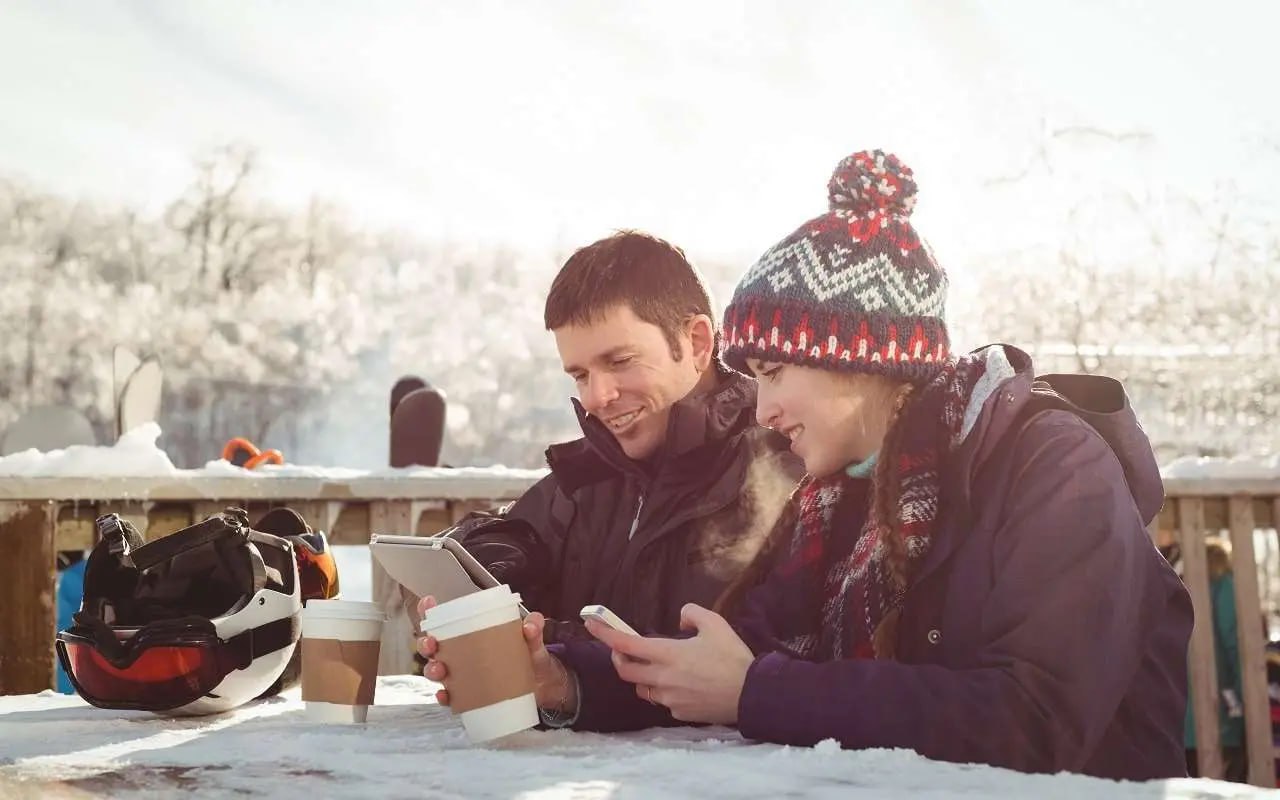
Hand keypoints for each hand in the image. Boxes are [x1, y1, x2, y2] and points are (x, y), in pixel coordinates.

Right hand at [416, 595, 577, 712]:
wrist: (543, 685)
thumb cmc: (529, 655)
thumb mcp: (532, 639)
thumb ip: (534, 627)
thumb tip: (530, 626)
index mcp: (472, 633)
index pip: (446, 620)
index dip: (430, 611)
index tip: (427, 604)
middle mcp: (462, 653)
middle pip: (434, 646)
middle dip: (426, 644)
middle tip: (432, 644)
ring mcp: (464, 675)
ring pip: (437, 671)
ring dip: (432, 669)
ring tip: (440, 669)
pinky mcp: (469, 695)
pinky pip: (451, 697)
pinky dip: (445, 697)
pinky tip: (446, 695)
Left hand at [585, 603, 753, 724]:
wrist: (751, 694)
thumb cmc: (733, 657)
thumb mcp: (715, 624)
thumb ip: (692, 613)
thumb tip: (679, 619)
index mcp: (668, 654)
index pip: (626, 643)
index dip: (605, 633)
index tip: (591, 623)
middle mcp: (662, 678)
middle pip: (625, 670)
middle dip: (619, 657)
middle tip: (624, 648)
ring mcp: (668, 699)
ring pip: (642, 687)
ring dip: (641, 675)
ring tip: (658, 666)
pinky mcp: (678, 713)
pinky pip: (661, 700)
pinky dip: (663, 690)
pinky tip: (682, 684)